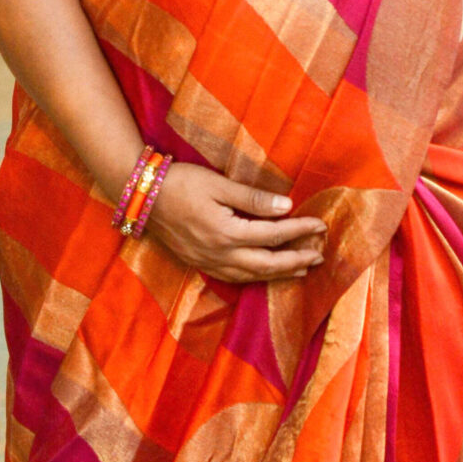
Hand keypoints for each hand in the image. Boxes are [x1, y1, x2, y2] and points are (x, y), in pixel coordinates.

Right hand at [144, 163, 326, 284]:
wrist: (142, 197)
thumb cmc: (180, 183)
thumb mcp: (218, 184)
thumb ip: (253, 198)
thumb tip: (286, 206)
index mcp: (227, 233)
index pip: (273, 235)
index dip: (300, 231)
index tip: (321, 225)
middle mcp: (220, 254)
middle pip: (267, 264)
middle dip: (296, 260)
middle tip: (320, 255)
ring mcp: (208, 262)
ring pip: (252, 276)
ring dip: (280, 274)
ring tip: (301, 268)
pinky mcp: (200, 263)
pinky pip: (234, 278)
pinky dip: (256, 278)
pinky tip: (265, 273)